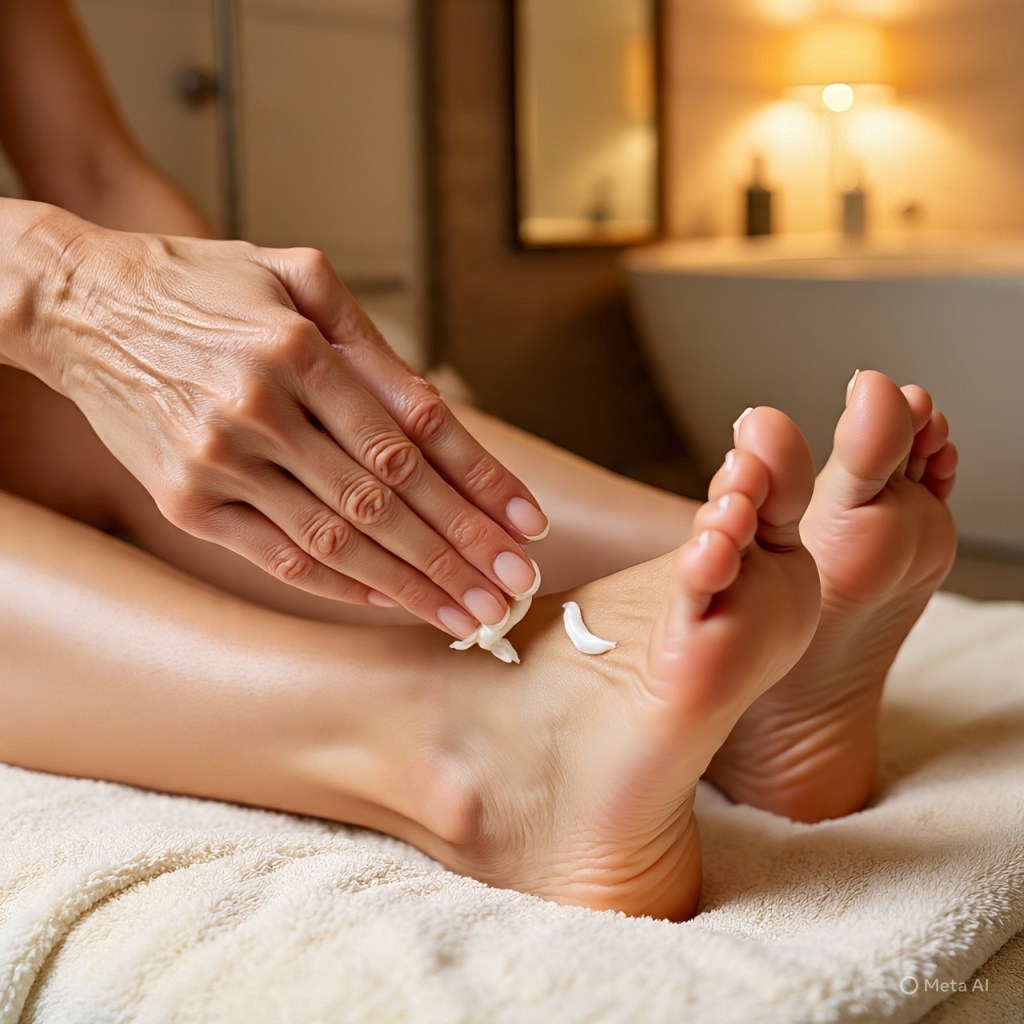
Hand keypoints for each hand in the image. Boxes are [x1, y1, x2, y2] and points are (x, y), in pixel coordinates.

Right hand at [33, 216, 547, 635]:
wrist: (81, 307)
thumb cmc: (203, 287)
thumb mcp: (293, 276)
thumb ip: (369, 342)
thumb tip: (437, 418)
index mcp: (297, 348)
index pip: (413, 435)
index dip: (479, 484)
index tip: (527, 525)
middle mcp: (259, 408)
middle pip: (385, 501)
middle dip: (460, 551)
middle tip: (513, 589)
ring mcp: (217, 462)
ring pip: (339, 540)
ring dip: (413, 584)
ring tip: (470, 614)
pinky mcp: (185, 502)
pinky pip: (279, 557)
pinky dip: (342, 586)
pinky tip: (392, 601)